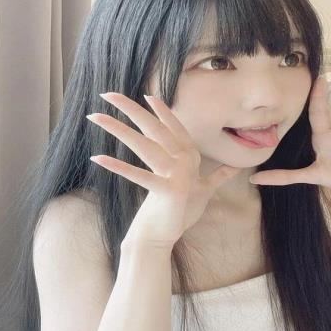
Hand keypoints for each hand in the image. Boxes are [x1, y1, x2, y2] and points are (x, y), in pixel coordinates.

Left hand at [87, 93, 242, 248]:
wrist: (167, 236)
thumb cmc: (182, 211)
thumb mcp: (204, 190)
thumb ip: (219, 176)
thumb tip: (235, 168)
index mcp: (191, 158)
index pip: (175, 129)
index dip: (163, 112)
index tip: (148, 96)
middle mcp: (186, 162)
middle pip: (155, 130)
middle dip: (132, 109)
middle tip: (109, 94)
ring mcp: (178, 176)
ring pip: (145, 146)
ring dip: (118, 129)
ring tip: (96, 116)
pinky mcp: (168, 192)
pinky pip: (139, 176)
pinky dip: (118, 167)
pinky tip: (98, 157)